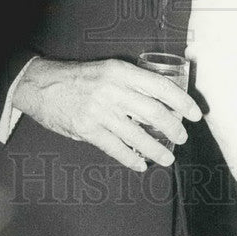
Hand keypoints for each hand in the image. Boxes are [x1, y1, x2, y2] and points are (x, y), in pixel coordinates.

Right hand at [13, 57, 201, 170]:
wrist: (40, 85)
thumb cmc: (79, 78)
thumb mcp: (108, 71)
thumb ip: (130, 84)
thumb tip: (162, 104)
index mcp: (121, 71)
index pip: (161, 86)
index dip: (182, 101)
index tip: (195, 114)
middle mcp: (113, 90)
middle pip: (154, 112)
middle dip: (174, 128)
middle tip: (182, 137)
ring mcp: (99, 111)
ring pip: (138, 135)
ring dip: (157, 149)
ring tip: (167, 158)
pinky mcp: (87, 129)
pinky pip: (117, 149)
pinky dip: (132, 159)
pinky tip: (141, 164)